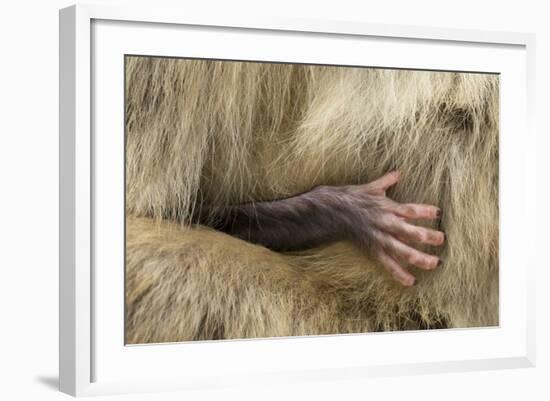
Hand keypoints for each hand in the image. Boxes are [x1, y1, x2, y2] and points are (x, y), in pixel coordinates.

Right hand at [314, 171, 444, 286]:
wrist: (332, 211)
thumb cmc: (352, 197)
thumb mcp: (371, 187)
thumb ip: (387, 181)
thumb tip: (398, 172)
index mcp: (387, 208)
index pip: (410, 210)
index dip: (425, 211)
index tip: (438, 213)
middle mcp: (386, 224)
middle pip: (410, 232)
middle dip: (427, 236)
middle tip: (442, 239)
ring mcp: (380, 238)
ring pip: (402, 250)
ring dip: (420, 258)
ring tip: (434, 263)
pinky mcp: (373, 249)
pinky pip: (387, 263)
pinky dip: (399, 273)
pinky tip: (411, 282)